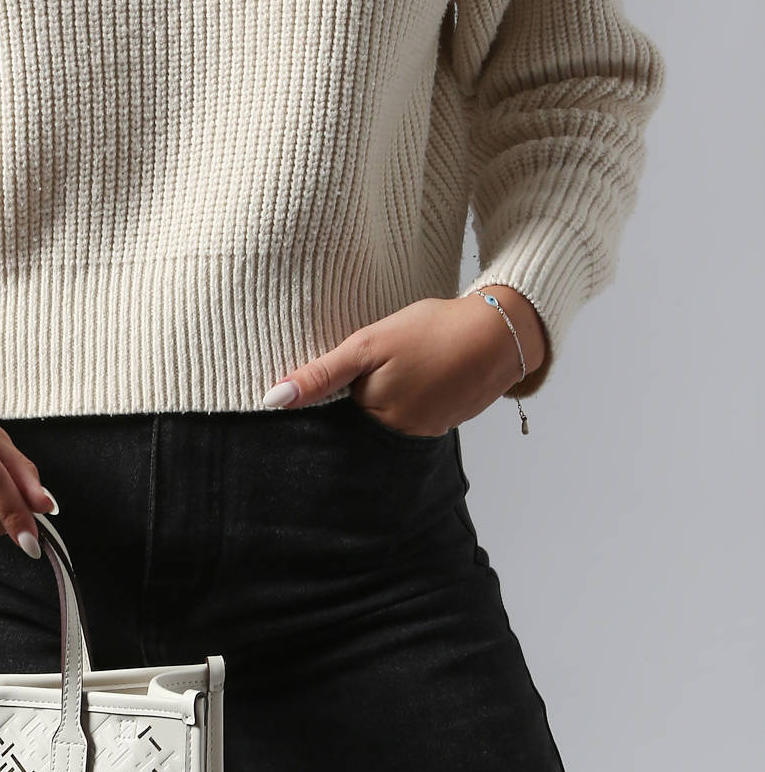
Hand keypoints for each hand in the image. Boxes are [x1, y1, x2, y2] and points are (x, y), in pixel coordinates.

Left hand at [262, 289, 547, 433]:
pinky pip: (410, 419)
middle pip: (357, 425)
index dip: (325, 399)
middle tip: (373, 367)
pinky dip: (406, 401)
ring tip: (397, 371)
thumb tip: (271, 400)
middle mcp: (397, 438)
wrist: (500, 333)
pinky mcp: (442, 425)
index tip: (332, 380)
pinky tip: (416, 378)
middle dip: (353, 402)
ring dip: (381, 401)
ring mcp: (423, 434)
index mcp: (373, 420)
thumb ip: (321, 374)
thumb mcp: (368, 345)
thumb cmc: (432, 332)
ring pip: (383, 422)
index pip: (330, 421)